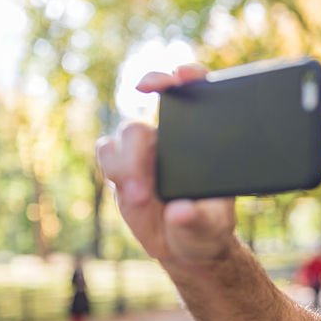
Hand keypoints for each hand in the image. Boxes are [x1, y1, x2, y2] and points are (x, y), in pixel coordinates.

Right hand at [96, 65, 236, 264]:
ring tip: (141, 198)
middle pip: (141, 122)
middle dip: (137, 149)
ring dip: (126, 167)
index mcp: (201, 139)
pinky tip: (132, 195)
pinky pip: (108, 154)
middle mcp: (169, 137)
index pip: (193, 92)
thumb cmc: (207, 227)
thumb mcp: (212, 225)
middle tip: (142, 188)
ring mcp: (143, 151)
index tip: (176, 78)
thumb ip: (198, 218)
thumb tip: (179, 211)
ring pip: (122, 137)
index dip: (184, 76)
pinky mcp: (122, 167)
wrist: (184, 244)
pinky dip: (115, 170)